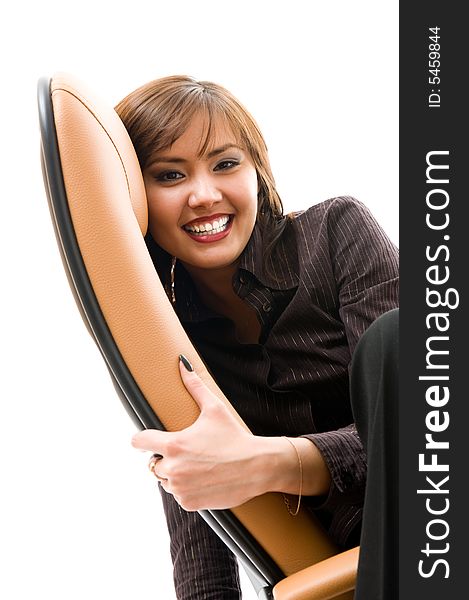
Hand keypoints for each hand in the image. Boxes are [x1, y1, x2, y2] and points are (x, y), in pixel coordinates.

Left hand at [132, 358, 275, 510]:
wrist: (257, 467)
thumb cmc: (234, 436)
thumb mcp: (214, 409)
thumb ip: (194, 386)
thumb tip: (182, 364)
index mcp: (174, 444)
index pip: (139, 441)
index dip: (141, 438)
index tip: (146, 439)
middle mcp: (173, 468)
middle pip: (152, 462)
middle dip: (165, 457)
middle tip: (187, 452)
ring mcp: (180, 488)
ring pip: (165, 480)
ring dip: (174, 474)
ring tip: (197, 465)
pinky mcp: (188, 502)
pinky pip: (178, 495)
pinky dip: (186, 489)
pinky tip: (203, 478)